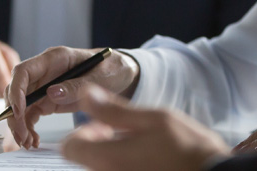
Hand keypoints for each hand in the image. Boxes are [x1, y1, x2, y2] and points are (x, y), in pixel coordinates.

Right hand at [5, 46, 139, 148]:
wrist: (119, 73)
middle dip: (14, 114)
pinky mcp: (47, 101)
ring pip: (20, 105)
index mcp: (55, 58)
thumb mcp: (100, 76)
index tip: (19, 111)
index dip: (16, 90)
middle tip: (21, 135)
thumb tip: (50, 93)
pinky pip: (30, 114)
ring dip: (19, 124)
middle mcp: (44, 72)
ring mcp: (44, 86)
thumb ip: (77, 84)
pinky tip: (33, 140)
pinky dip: (28, 128)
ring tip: (27, 142)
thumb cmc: (111, 67)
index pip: (24, 71)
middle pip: (16, 90)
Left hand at [61, 84, 229, 170]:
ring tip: (139, 145)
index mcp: (108, 159)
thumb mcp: (153, 119)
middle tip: (124, 132)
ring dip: (111, 154)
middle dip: (97, 143)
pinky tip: (146, 159)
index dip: (81, 131)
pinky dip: (123, 165)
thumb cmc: (187, 149)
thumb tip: (85, 94)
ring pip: (100, 167)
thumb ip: (114, 109)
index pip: (69, 147)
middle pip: (84, 159)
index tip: (102, 125)